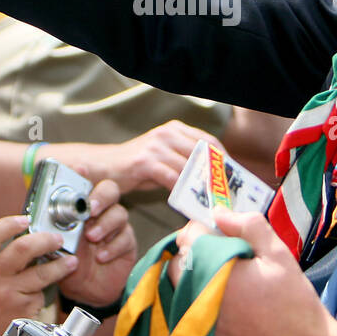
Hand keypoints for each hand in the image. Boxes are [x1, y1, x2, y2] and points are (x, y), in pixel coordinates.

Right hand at [0, 214, 78, 335]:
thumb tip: (22, 244)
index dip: (10, 223)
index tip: (26, 219)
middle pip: (24, 247)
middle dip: (46, 240)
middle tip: (57, 240)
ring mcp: (8, 295)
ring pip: (42, 273)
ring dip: (60, 265)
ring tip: (69, 263)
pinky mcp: (23, 312)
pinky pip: (40, 296)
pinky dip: (42, 295)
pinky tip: (40, 299)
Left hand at [57, 179, 136, 307]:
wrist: (84, 292)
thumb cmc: (69, 265)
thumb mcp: (55, 247)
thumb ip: (50, 231)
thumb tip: (36, 219)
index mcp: (81, 209)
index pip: (85, 184)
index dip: (83, 173)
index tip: (80, 168)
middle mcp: (100, 213)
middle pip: (110, 190)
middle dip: (101, 196)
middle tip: (91, 208)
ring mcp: (115, 227)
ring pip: (119, 213)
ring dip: (105, 224)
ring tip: (92, 237)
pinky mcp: (127, 243)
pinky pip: (126, 238)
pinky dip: (113, 246)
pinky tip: (102, 256)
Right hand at [60, 120, 220, 193]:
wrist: (102, 167)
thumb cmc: (135, 168)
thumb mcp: (164, 159)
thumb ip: (185, 163)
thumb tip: (213, 180)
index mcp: (175, 129)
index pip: (209, 141)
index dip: (224, 160)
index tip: (234, 178)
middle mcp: (167, 133)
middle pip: (203, 153)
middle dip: (218, 176)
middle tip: (227, 195)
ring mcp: (156, 146)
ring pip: (189, 168)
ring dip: (202, 187)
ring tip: (212, 203)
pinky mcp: (145, 161)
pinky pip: (172, 179)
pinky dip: (183, 194)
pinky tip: (188, 206)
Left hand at [171, 209, 336, 335]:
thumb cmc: (294, 303)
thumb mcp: (278, 255)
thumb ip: (248, 226)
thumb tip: (220, 212)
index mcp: (214, 271)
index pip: (188, 237)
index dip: (203, 228)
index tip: (218, 231)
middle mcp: (198, 297)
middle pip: (178, 263)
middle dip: (194, 253)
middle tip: (222, 255)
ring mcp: (197, 325)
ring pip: (178, 290)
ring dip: (193, 278)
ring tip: (223, 279)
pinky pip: (186, 315)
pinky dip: (197, 305)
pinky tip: (224, 306)